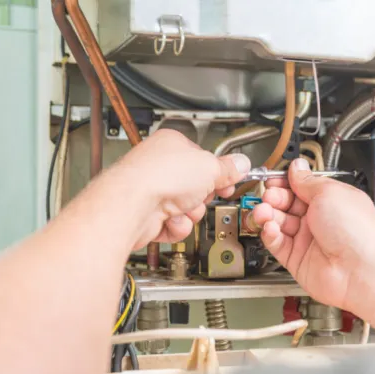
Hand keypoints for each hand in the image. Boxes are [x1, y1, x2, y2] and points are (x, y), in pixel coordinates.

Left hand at [109, 130, 250, 249]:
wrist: (132, 206)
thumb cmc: (159, 177)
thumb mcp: (209, 167)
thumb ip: (228, 168)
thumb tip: (242, 164)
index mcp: (173, 144)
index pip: (204, 158)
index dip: (219, 172)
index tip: (229, 180)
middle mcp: (160, 166)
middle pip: (197, 186)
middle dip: (203, 196)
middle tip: (202, 194)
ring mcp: (153, 191)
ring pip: (189, 209)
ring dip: (191, 213)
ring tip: (182, 208)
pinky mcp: (149, 216)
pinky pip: (176, 225)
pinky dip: (177, 226)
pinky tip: (171, 220)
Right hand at [252, 158, 374, 310]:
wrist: (361, 269)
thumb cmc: (357, 232)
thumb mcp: (329, 193)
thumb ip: (307, 181)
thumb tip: (297, 168)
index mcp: (330, 201)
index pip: (300, 188)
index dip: (285, 183)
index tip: (273, 180)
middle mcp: (319, 220)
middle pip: (286, 205)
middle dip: (274, 198)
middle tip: (269, 196)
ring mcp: (308, 240)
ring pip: (279, 224)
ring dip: (268, 215)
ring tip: (264, 211)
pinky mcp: (298, 260)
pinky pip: (277, 244)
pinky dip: (270, 234)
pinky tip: (271, 228)